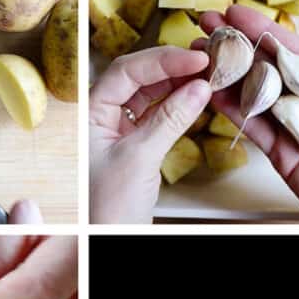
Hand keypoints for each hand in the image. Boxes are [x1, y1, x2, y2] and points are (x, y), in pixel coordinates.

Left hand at [90, 47, 211, 222]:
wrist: (106, 241)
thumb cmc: (106, 209)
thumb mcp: (139, 158)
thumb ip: (169, 119)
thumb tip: (199, 87)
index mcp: (89, 114)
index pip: (126, 71)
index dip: (163, 60)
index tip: (196, 58)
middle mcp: (101, 118)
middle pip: (139, 78)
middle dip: (173, 67)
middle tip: (207, 60)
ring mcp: (118, 131)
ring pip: (151, 96)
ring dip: (179, 84)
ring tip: (209, 76)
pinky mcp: (135, 146)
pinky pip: (158, 116)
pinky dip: (179, 106)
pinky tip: (198, 98)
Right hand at [198, 5, 298, 223]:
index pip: (290, 49)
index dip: (261, 30)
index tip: (236, 13)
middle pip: (263, 66)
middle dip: (234, 45)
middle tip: (207, 25)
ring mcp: (290, 126)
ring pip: (251, 93)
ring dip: (224, 73)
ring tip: (200, 55)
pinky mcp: (278, 152)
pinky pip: (250, 126)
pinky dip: (230, 109)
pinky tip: (212, 92)